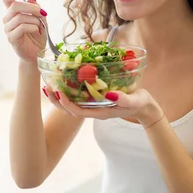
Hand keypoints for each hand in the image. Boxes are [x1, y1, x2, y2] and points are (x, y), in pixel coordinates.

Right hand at [2, 0, 47, 63]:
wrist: (37, 53)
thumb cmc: (37, 35)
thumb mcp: (41, 19)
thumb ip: (36, 8)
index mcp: (13, 12)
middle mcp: (8, 19)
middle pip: (14, 6)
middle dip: (31, 8)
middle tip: (43, 13)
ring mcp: (8, 29)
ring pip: (19, 17)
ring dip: (34, 20)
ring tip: (41, 26)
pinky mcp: (11, 38)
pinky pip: (22, 27)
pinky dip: (33, 27)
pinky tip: (37, 31)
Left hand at [44, 85, 164, 127]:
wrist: (145, 107)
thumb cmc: (140, 103)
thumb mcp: (135, 101)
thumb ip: (124, 99)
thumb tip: (110, 95)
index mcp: (100, 112)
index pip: (77, 111)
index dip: (66, 103)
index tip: (58, 93)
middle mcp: (94, 110)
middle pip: (70, 109)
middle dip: (57, 100)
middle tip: (47, 87)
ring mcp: (94, 105)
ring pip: (72, 103)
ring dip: (60, 95)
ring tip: (50, 84)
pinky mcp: (96, 99)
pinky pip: (79, 96)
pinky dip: (70, 89)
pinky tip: (64, 80)